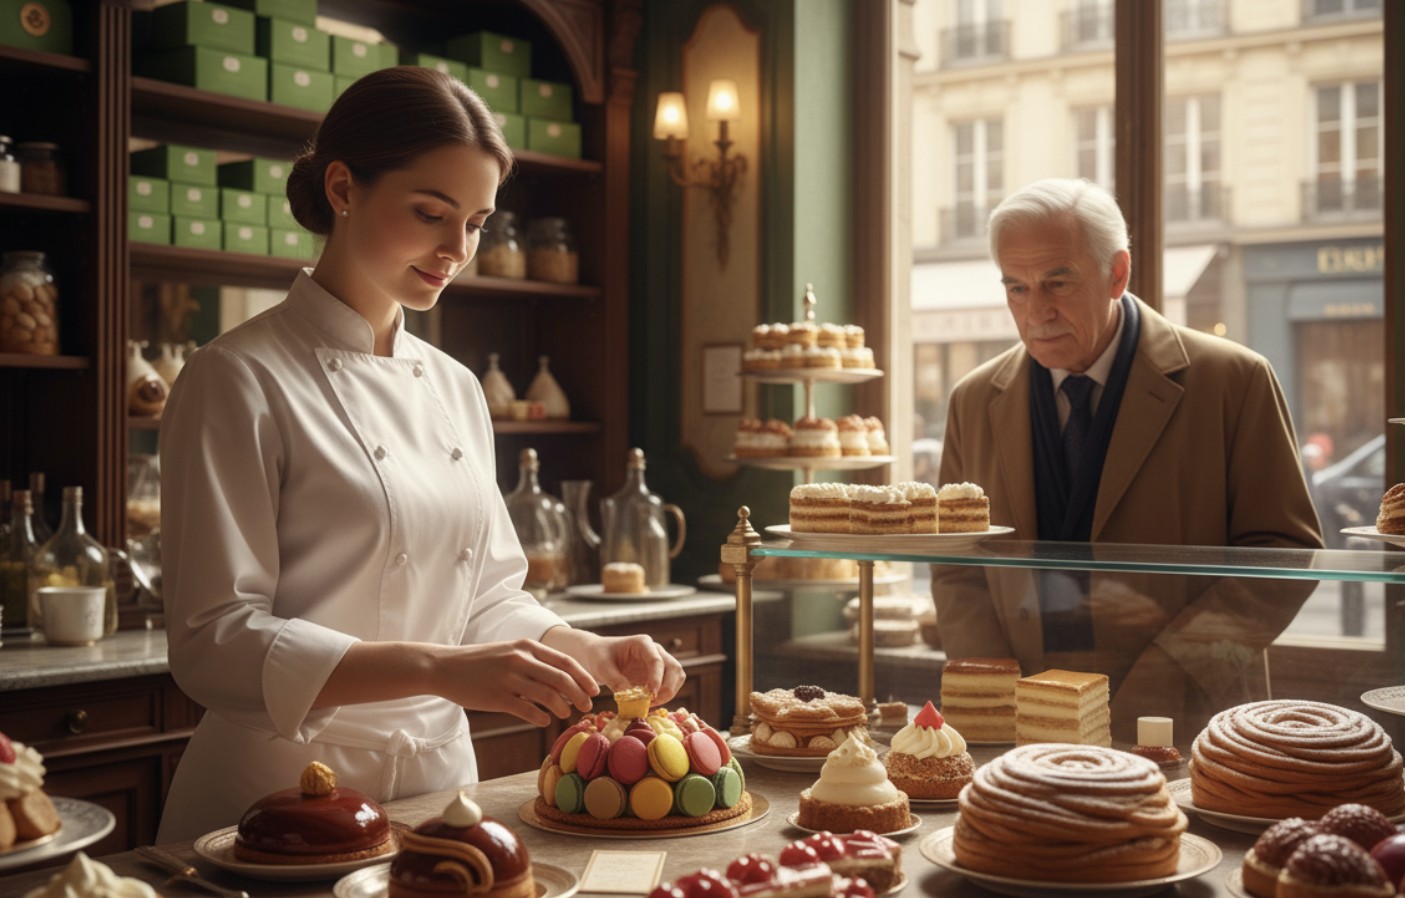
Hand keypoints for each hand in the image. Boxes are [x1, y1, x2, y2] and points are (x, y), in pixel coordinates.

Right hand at [428, 639, 598, 726]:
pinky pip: (527, 710)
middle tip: (587, 706)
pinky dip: (540, 717)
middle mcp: (520, 660)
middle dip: (579, 694)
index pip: (565, 661)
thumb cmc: (481, 662)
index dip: (584, 677)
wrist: (445, 666)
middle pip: (561, 679)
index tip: (594, 690)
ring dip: (561, 708)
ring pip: (547, 695)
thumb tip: (562, 680)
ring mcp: (508, 678)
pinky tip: (544, 721)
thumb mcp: (509, 651)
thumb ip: (534, 662)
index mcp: (526, 646)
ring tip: (566, 715)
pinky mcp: (497, 697)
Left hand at [542, 627, 686, 705]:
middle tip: (652, 702)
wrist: (598, 655)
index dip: (656, 679)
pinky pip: (670, 684)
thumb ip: (616, 681)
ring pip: (677, 676)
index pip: (657, 660)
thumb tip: (632, 699)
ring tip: (651, 704)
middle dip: (668, 688)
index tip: (650, 695)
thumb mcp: (603, 668)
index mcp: (642, 643)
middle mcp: (655, 650)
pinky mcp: (658, 674)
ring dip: (669, 692)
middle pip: (674, 668)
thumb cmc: (599, 656)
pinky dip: (664, 696)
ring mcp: (659, 662)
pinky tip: (650, 704)